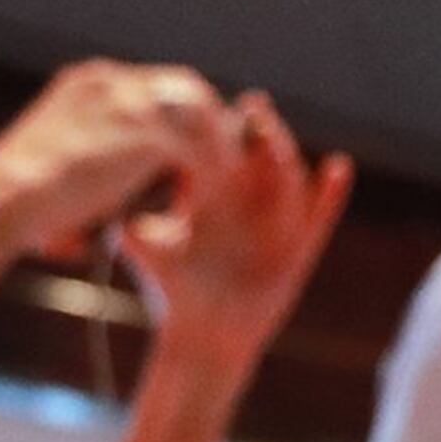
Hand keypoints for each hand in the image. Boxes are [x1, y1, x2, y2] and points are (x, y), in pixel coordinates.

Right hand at [0, 61, 232, 258]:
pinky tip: (205, 198)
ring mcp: (131, 104)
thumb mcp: (53, 155)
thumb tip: (100, 178)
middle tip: (223, 155)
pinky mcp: (147, 134)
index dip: (178, 113)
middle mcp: (113, 82)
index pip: (152, 85)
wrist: (8, 195)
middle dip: (208, 121)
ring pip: (198, 116)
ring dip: (214, 147)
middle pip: (185, 87)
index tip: (189, 141)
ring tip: (221, 179)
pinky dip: (207, 174)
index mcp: (90, 82)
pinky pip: (197, 151)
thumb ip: (86, 150)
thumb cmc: (18, 194)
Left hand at [117, 91, 354, 356]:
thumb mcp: (148, 250)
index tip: (211, 105)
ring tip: (277, 135)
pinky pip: (319, 216)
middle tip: (252, 104)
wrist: (203, 337)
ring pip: (288, 177)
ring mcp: (277, 223)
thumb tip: (102, 193)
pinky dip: (332, 193)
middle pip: (260, 152)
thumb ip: (132, 220)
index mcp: (214, 193)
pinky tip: (338, 166)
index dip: (221, 126)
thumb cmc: (173, 293)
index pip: (222, 147)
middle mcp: (248, 201)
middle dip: (259, 127)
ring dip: (285, 151)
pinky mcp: (300, 248)